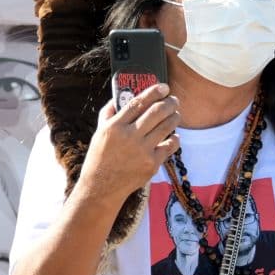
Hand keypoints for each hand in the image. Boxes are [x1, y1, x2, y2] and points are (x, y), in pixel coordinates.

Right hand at [77, 84, 180, 203]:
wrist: (102, 187)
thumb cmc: (99, 158)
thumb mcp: (99, 133)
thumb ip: (108, 114)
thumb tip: (119, 98)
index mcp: (115, 126)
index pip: (138, 102)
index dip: (153, 92)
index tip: (163, 87)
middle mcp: (129, 137)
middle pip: (157, 112)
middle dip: (170, 103)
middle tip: (174, 100)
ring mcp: (142, 151)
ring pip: (166, 127)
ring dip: (175, 117)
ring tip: (176, 115)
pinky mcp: (151, 164)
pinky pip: (170, 146)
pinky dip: (175, 139)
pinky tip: (174, 136)